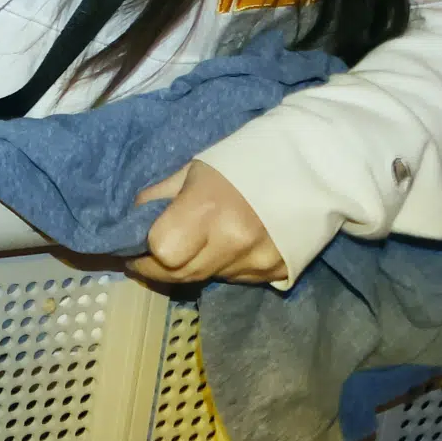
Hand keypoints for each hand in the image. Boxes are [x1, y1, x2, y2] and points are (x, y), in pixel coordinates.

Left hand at [133, 161, 285, 285]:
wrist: (310, 169)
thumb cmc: (243, 161)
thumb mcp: (193, 170)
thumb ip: (160, 198)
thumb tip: (132, 222)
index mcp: (207, 209)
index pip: (162, 252)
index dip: (144, 254)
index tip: (133, 251)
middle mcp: (233, 242)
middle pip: (181, 274)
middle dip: (160, 268)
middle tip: (150, 258)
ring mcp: (258, 261)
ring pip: (207, 278)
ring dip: (193, 266)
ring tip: (195, 243)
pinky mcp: (278, 273)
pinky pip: (235, 278)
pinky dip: (222, 267)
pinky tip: (227, 245)